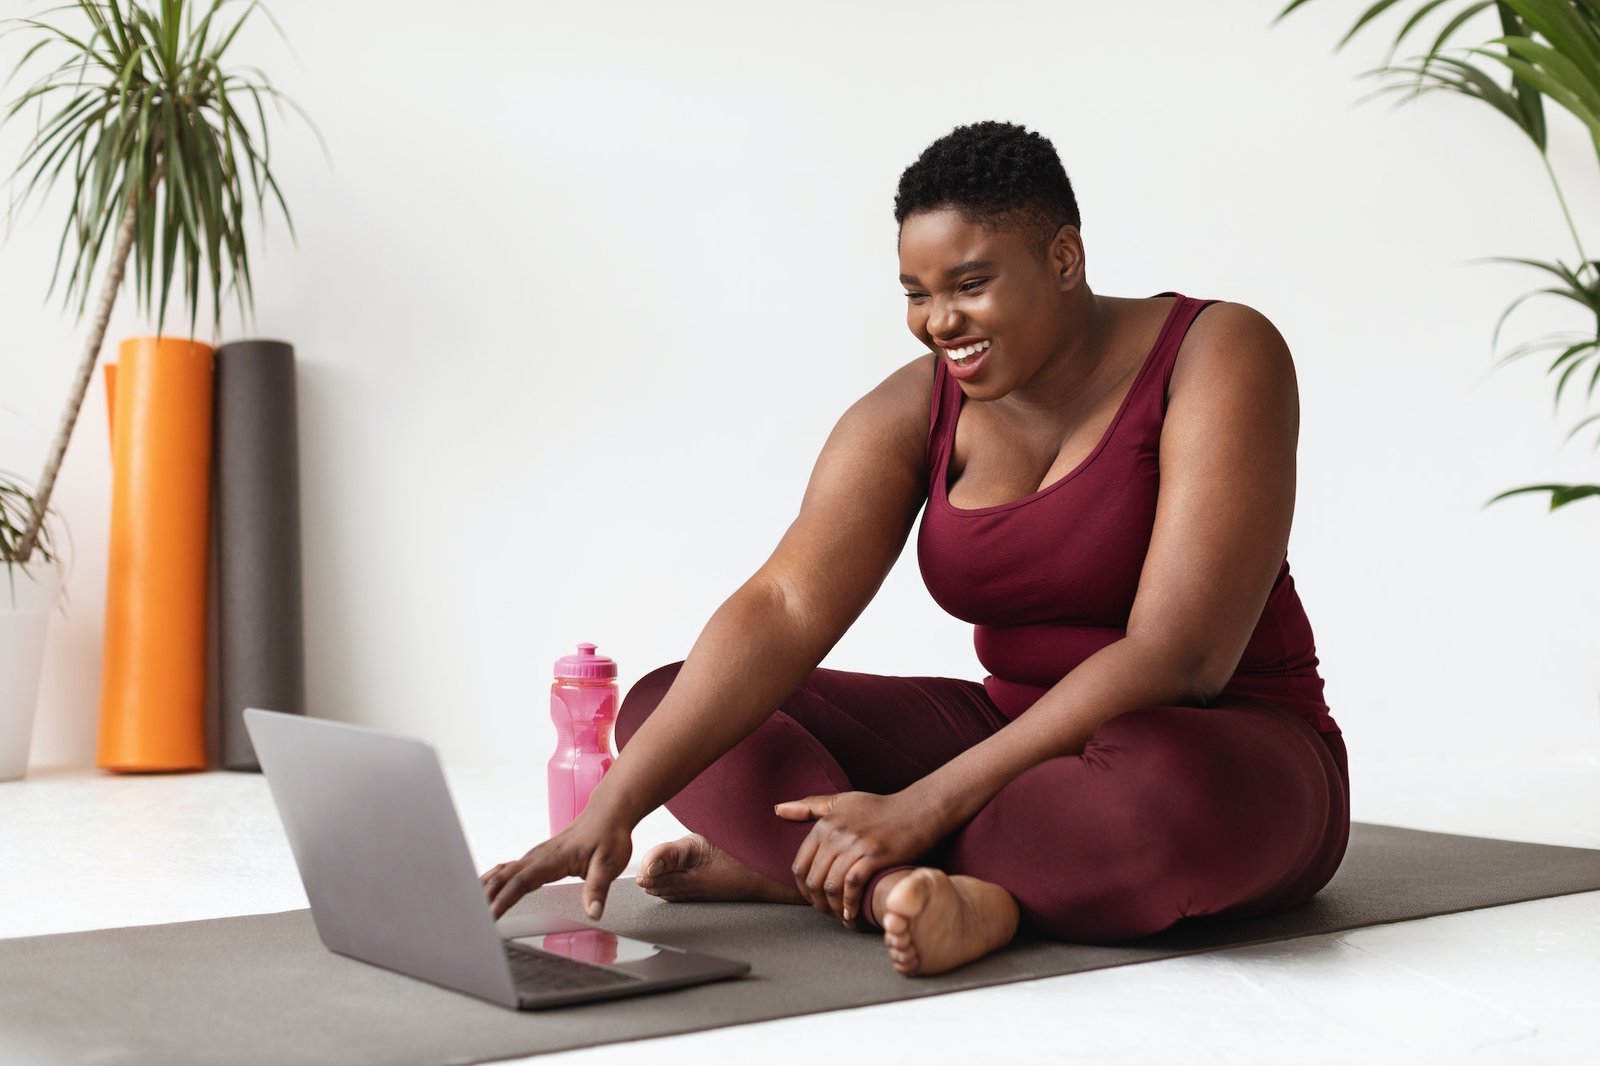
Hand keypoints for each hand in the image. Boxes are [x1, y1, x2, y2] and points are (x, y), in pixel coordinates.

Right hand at [480, 810, 632, 920]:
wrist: (609, 813)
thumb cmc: (609, 836)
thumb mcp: (609, 864)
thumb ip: (598, 889)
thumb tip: (593, 913)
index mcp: (552, 859)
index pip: (521, 882)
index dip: (503, 899)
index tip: (489, 916)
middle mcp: (540, 856)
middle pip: (505, 877)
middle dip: (486, 897)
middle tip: (472, 918)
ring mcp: (537, 855)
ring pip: (504, 872)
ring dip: (486, 888)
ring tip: (470, 905)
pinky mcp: (539, 856)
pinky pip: (511, 868)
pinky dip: (496, 879)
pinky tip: (486, 886)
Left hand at [774, 790, 940, 926]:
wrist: (917, 809)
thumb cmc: (879, 807)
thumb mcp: (842, 801)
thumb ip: (810, 806)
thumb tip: (778, 809)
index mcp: (824, 824)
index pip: (800, 865)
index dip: (803, 889)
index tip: (813, 899)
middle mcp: (836, 834)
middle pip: (814, 879)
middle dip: (817, 903)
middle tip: (827, 913)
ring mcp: (855, 845)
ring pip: (832, 886)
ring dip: (833, 908)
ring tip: (840, 917)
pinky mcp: (874, 856)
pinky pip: (852, 886)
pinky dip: (850, 904)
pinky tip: (852, 914)